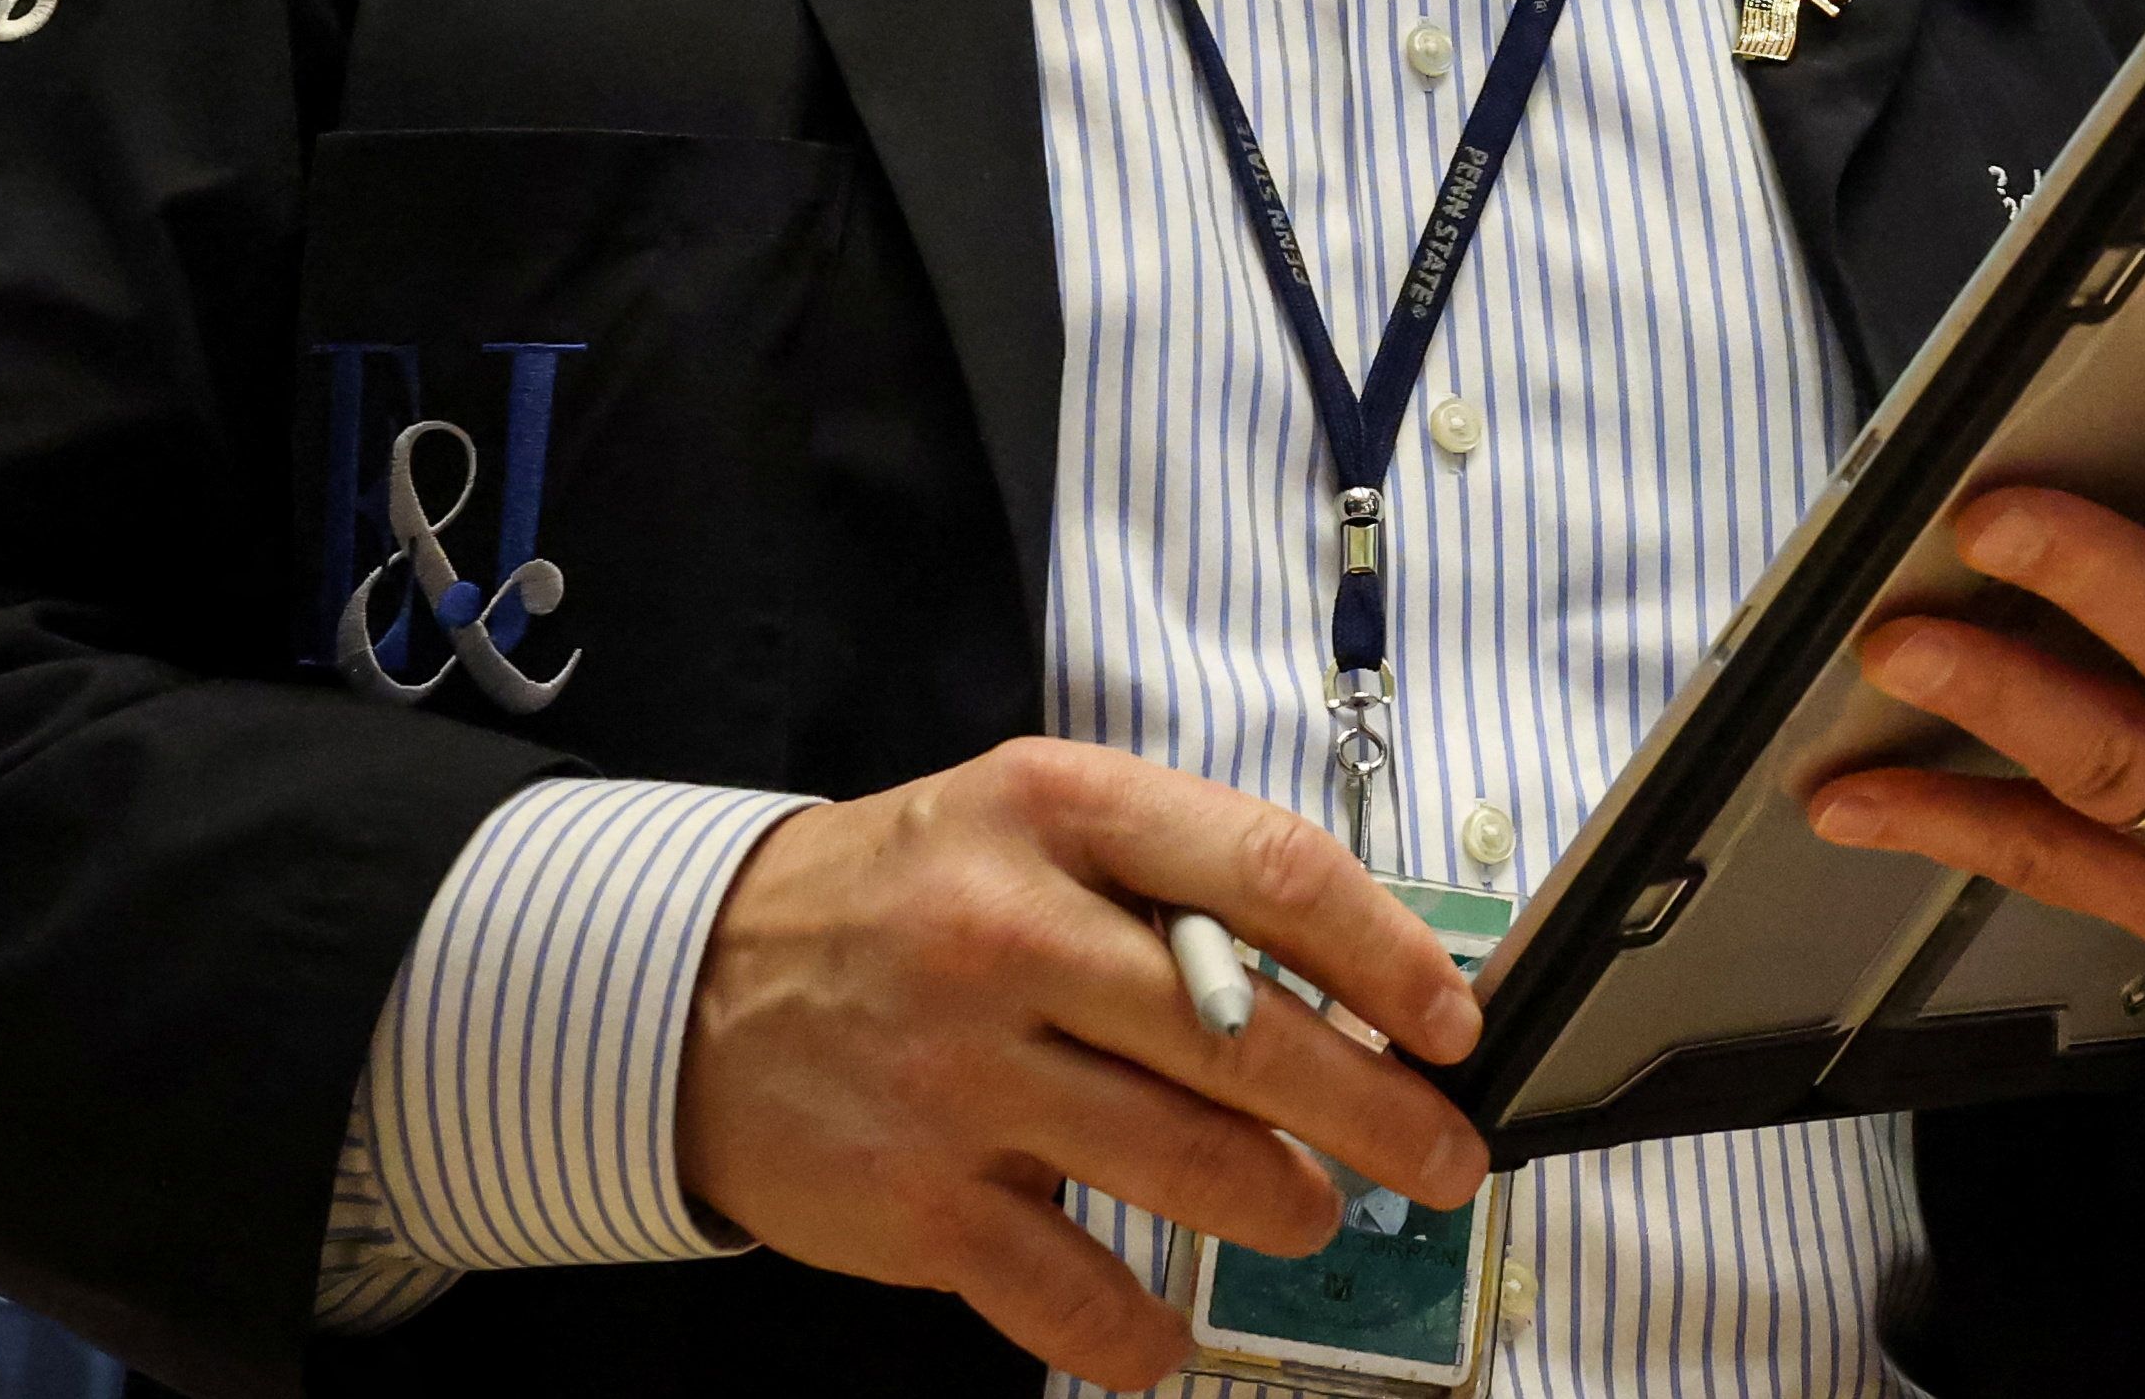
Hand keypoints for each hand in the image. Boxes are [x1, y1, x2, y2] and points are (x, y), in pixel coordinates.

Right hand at [674, 739, 1490, 1385]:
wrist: (692, 983)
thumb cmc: (910, 894)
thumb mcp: (1036, 820)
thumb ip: (1178, 878)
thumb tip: (1357, 980)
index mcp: (1061, 812)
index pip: (1271, 876)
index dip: (1389, 959)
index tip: (1452, 1024)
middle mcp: (1012, 936)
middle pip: (1247, 1041)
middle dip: (1380, 1113)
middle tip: (1448, 1158)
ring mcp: (961, 1075)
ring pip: (1186, 1166)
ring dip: (1286, 1206)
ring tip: (1314, 1212)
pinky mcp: (917, 1203)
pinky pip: (1071, 1295)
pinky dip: (1143, 1332)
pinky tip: (1173, 1327)